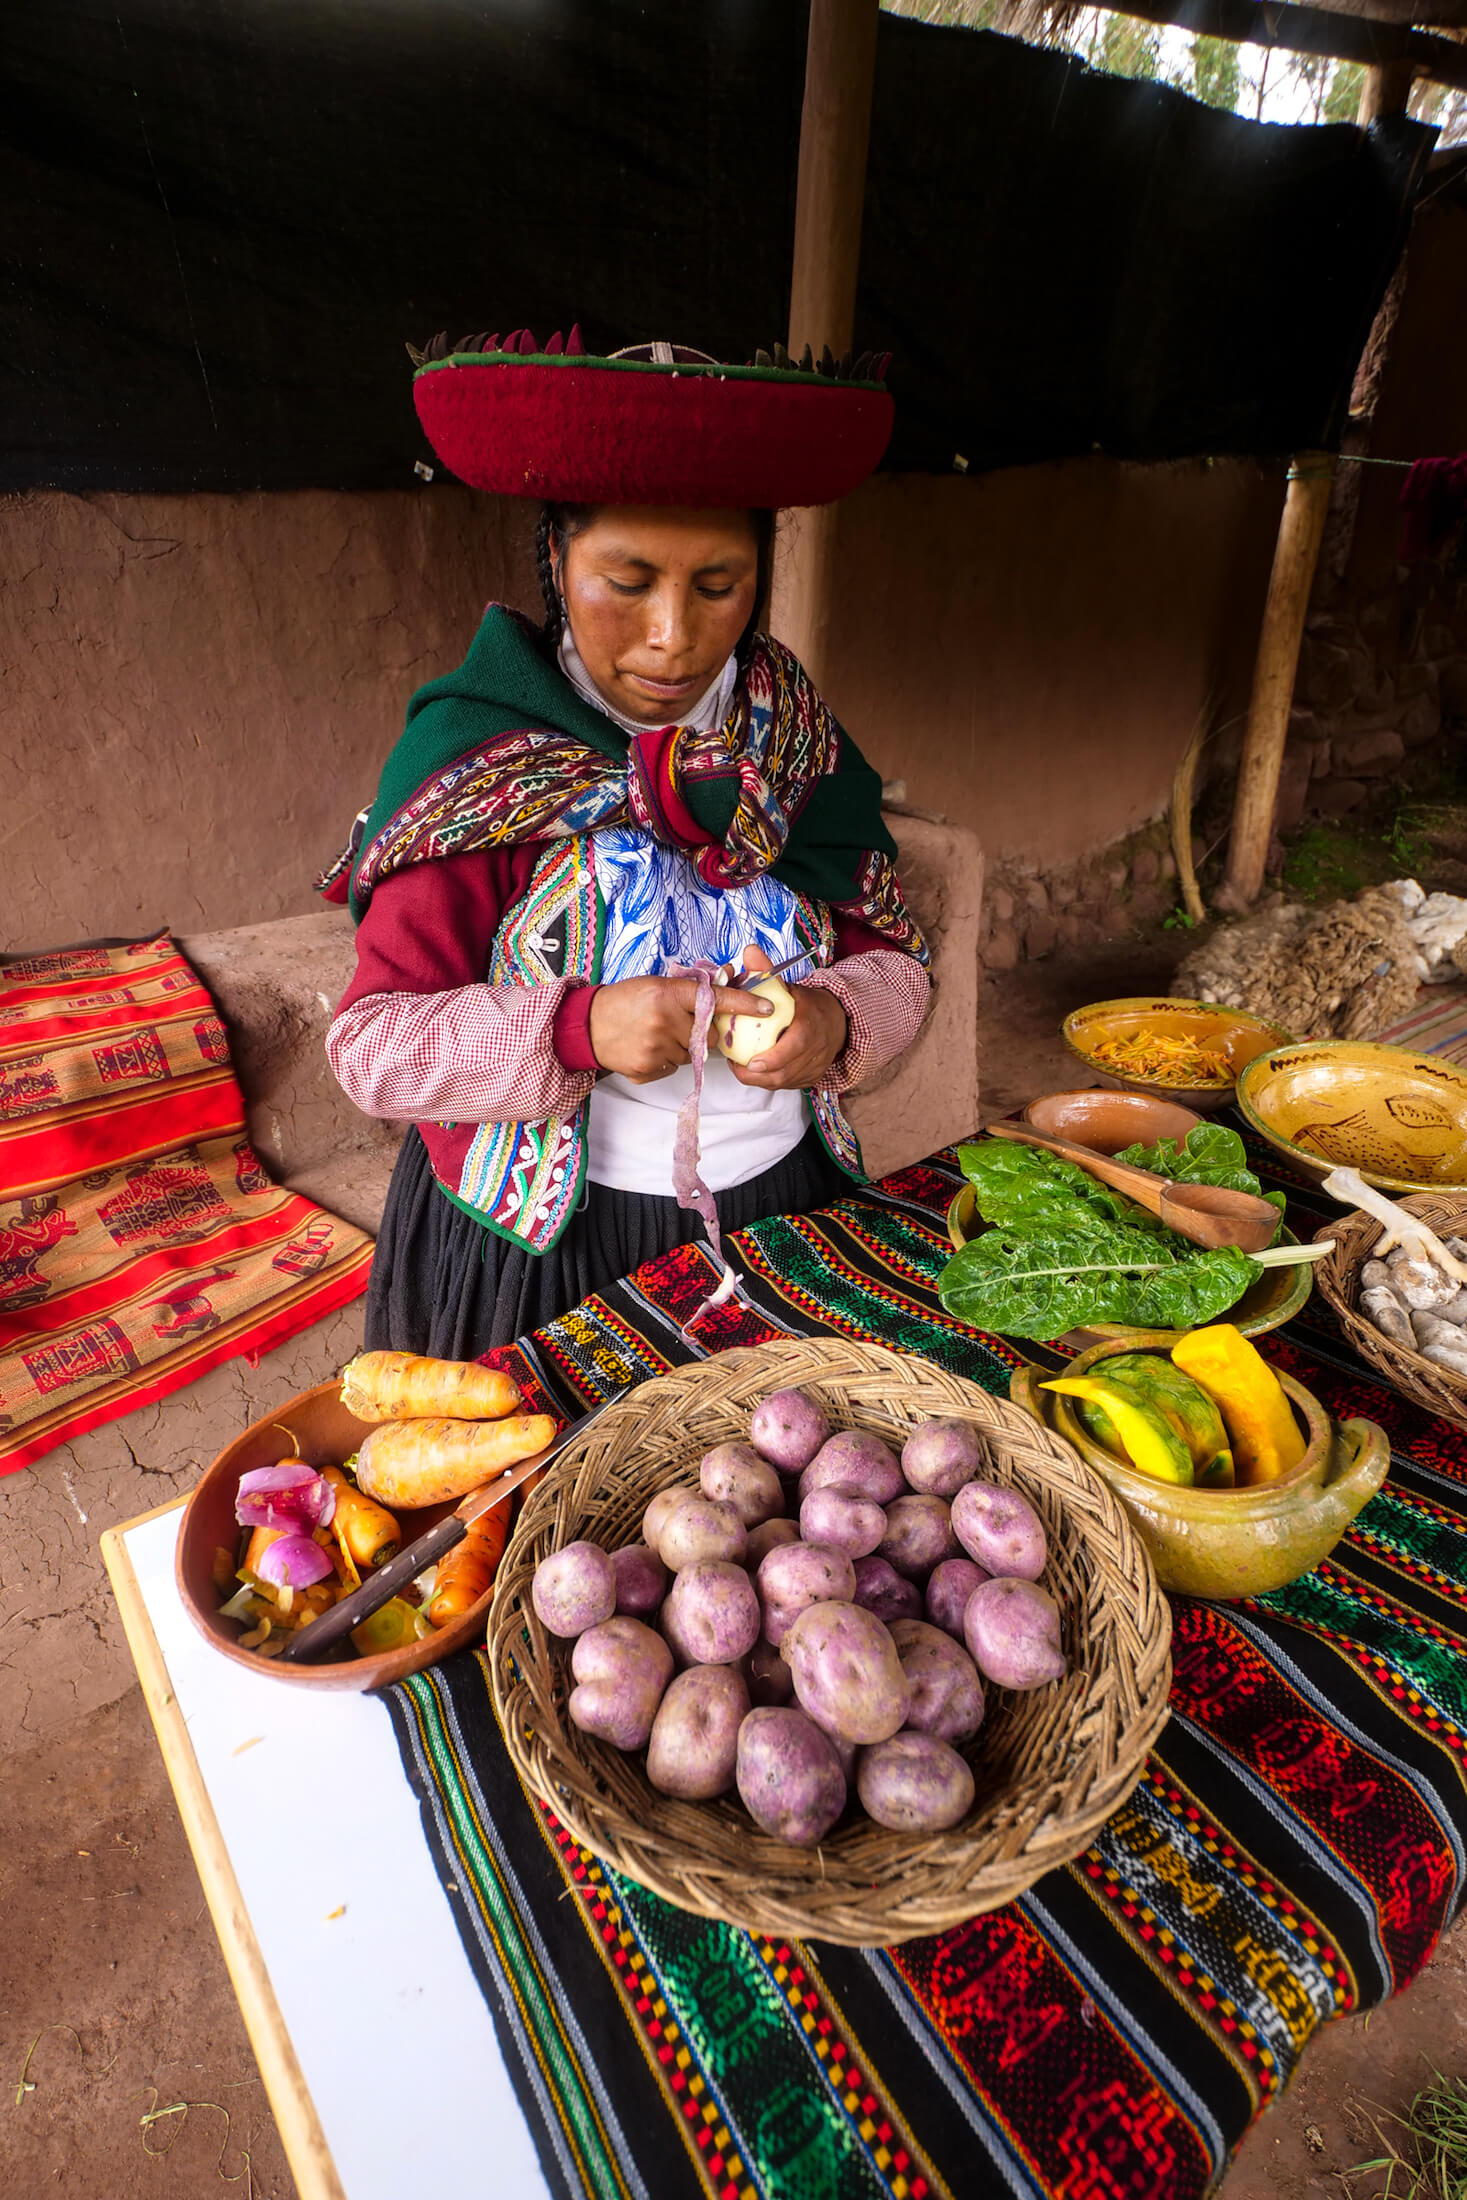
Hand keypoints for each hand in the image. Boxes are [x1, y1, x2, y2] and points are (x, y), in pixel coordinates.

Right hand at [588, 974, 774, 1082]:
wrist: (586, 1026)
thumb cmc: (624, 1001)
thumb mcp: (656, 985)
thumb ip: (691, 989)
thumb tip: (730, 979)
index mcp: (668, 994)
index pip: (715, 998)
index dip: (744, 1003)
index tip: (768, 1008)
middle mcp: (665, 1021)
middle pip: (709, 1036)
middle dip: (702, 1032)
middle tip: (679, 1024)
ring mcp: (657, 1048)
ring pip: (692, 1055)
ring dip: (682, 1047)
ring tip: (656, 1035)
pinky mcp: (648, 1069)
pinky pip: (675, 1068)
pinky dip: (666, 1060)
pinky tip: (647, 1048)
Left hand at [727, 944, 847, 1091]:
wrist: (837, 1021)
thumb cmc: (807, 1005)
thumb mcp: (790, 985)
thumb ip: (768, 971)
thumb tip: (749, 951)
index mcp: (812, 1025)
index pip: (797, 1045)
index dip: (775, 1058)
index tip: (753, 1062)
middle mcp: (817, 1049)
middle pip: (788, 1071)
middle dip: (760, 1076)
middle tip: (738, 1067)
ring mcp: (816, 1067)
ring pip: (786, 1082)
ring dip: (761, 1080)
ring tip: (740, 1069)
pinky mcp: (812, 1078)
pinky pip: (789, 1085)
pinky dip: (769, 1082)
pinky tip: (753, 1073)